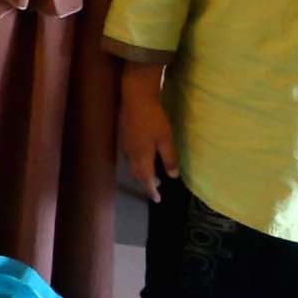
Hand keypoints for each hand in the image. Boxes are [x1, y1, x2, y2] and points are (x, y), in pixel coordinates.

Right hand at [118, 68, 178, 198]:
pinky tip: (144, 155)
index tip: (157, 199)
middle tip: (156, 187)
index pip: (146, 179)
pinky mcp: (125, 135)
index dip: (151, 190)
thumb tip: (172, 176)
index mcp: (142, 156)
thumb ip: (169, 158)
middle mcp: (131, 153)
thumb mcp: (166, 139)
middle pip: (137, 174)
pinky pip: (130, 156)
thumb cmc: (153, 119)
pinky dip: (138, 162)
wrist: (135, 97)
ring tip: (152, 173)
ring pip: (132, 165)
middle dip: (146, 182)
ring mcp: (126, 144)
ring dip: (142, 172)